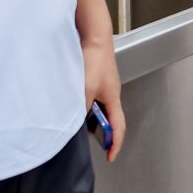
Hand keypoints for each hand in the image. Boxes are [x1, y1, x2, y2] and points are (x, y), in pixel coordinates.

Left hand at [84, 37, 125, 161]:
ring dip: (91, 118)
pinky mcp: (95, 78)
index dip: (115, 144)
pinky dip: (85, 106)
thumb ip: (82, 108)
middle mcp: (111, 93)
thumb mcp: (85, 89)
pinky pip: (92, 98)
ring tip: (78, 125)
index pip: (118, 127)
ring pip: (99, 109)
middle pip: (110, 119)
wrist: (94, 36)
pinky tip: (73, 103)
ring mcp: (103, 85)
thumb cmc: (95, 59)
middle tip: (93, 143)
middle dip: (103, 133)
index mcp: (113, 98)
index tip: (111, 156)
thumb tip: (75, 122)